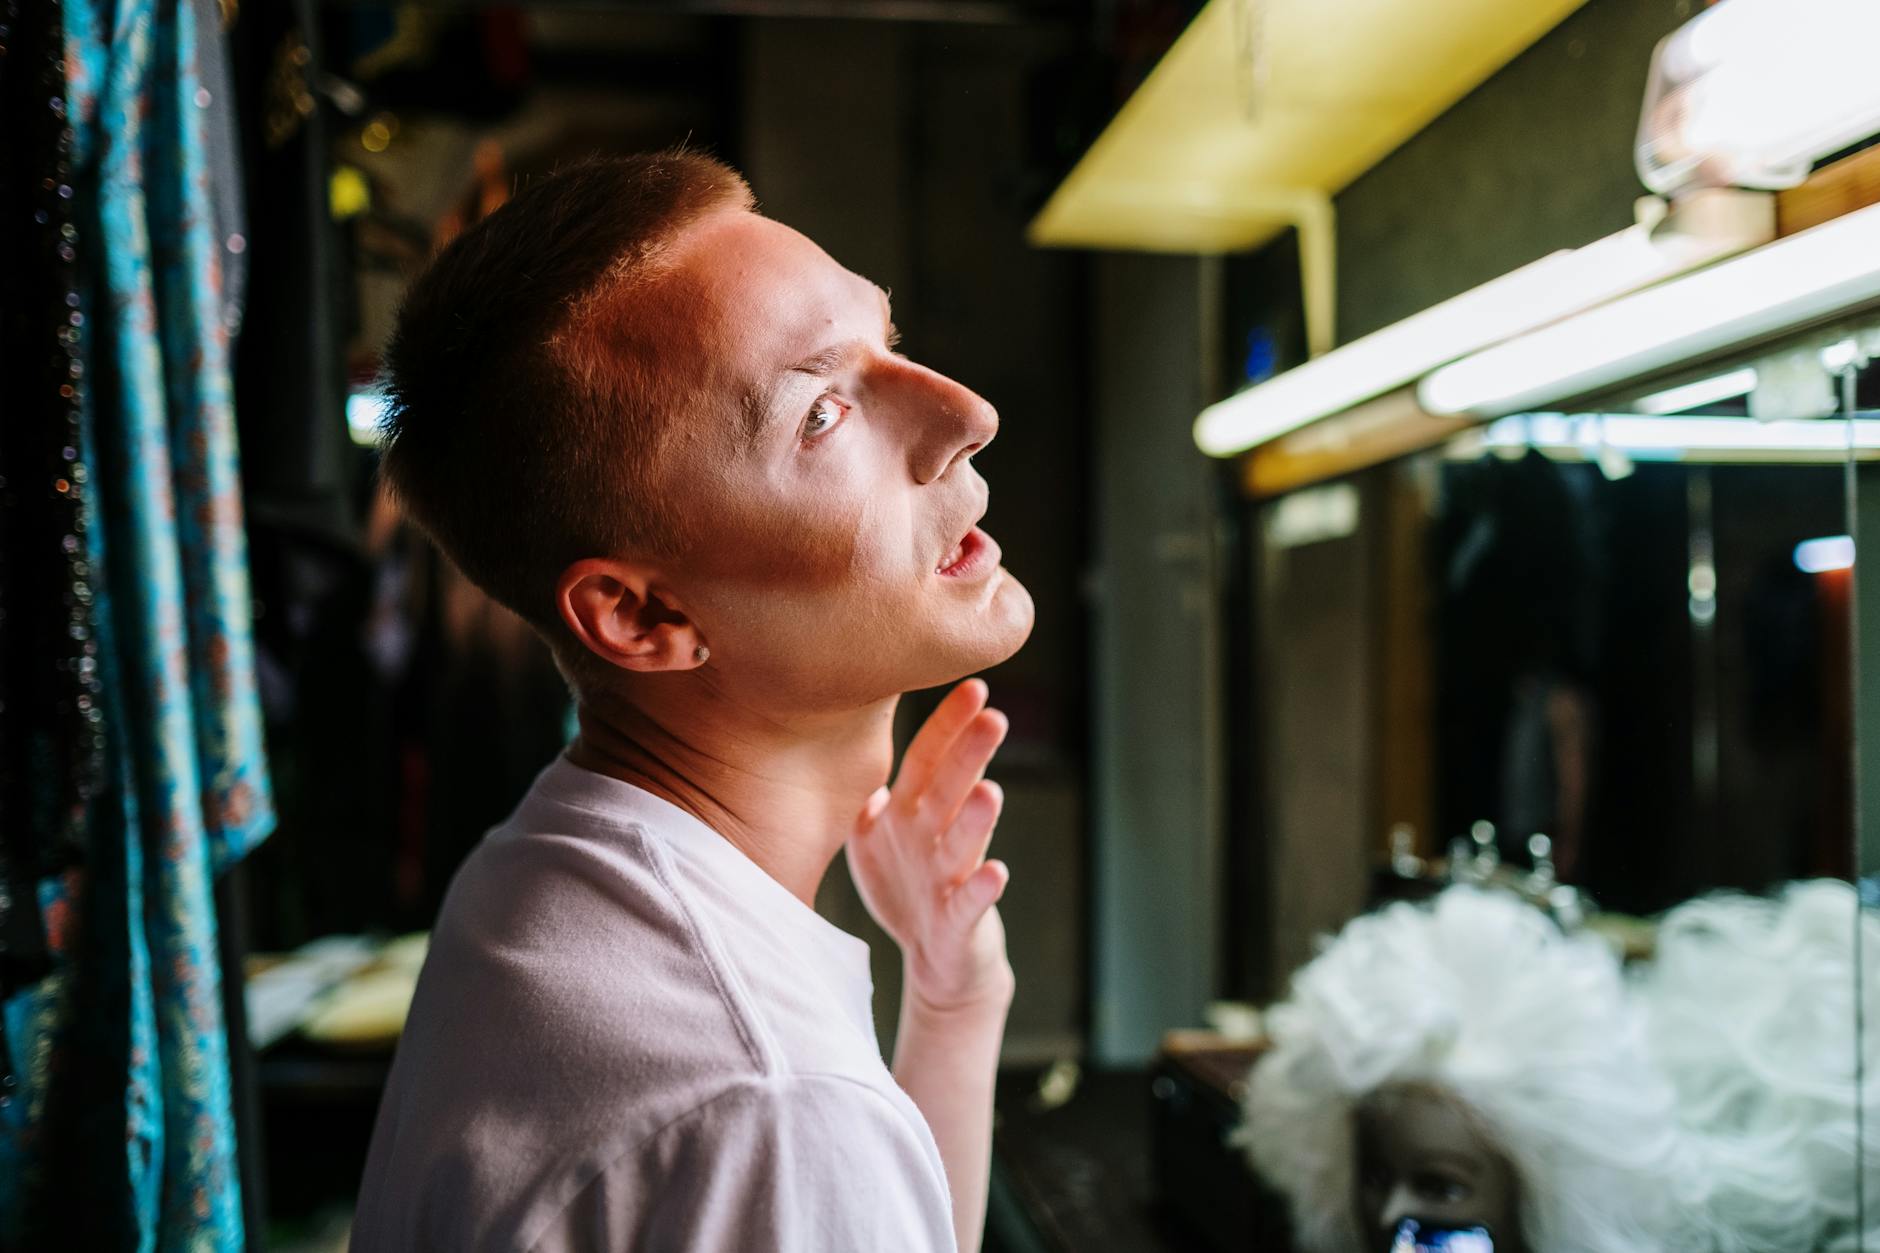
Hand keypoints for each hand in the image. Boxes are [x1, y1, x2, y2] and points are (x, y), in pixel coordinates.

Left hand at [847, 679, 1014, 1013]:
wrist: (937, 958)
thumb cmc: (906, 884)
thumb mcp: (871, 836)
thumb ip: (864, 794)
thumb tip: (849, 752)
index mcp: (910, 811)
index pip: (929, 757)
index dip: (948, 724)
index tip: (973, 686)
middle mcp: (934, 836)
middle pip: (953, 789)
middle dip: (972, 755)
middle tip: (994, 718)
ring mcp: (950, 877)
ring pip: (964, 843)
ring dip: (977, 819)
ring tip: (991, 791)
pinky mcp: (959, 921)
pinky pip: (970, 904)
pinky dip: (983, 889)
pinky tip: (996, 872)